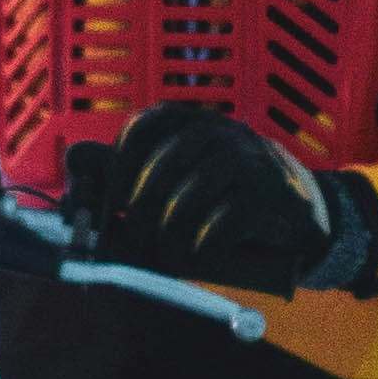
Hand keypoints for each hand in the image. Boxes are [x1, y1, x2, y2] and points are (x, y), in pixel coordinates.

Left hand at [82, 103, 377, 298]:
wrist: (301, 215)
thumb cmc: (223, 199)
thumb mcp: (174, 182)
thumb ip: (124, 173)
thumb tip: (75, 162)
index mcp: (190, 121)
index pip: (142, 130)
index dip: (117, 170)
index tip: (110, 206)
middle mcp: (219, 131)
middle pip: (160, 168)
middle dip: (140, 213)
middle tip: (138, 243)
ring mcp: (248, 159)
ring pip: (188, 198)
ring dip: (170, 237)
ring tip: (169, 257)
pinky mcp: (271, 194)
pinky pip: (223, 221)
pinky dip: (204, 245)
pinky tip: (202, 254)